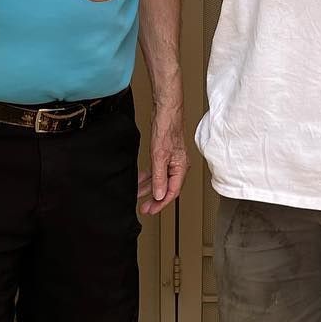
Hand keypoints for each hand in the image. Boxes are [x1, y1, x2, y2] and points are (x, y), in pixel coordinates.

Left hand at [138, 97, 187, 214]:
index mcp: (181, 168)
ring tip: (138, 195)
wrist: (166, 111)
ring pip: (161, 180)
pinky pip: (157, 172)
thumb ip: (159, 178)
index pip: (172, 192)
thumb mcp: (160, 157)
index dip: (160, 203)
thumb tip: (159, 195)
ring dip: (149, 188)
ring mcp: (172, 161)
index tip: (150, 210)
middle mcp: (178, 166)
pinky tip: (140, 181)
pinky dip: (149, 177)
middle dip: (154, 199)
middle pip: (167, 188)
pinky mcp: (165, 155)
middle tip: (144, 208)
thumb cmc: (167, 129)